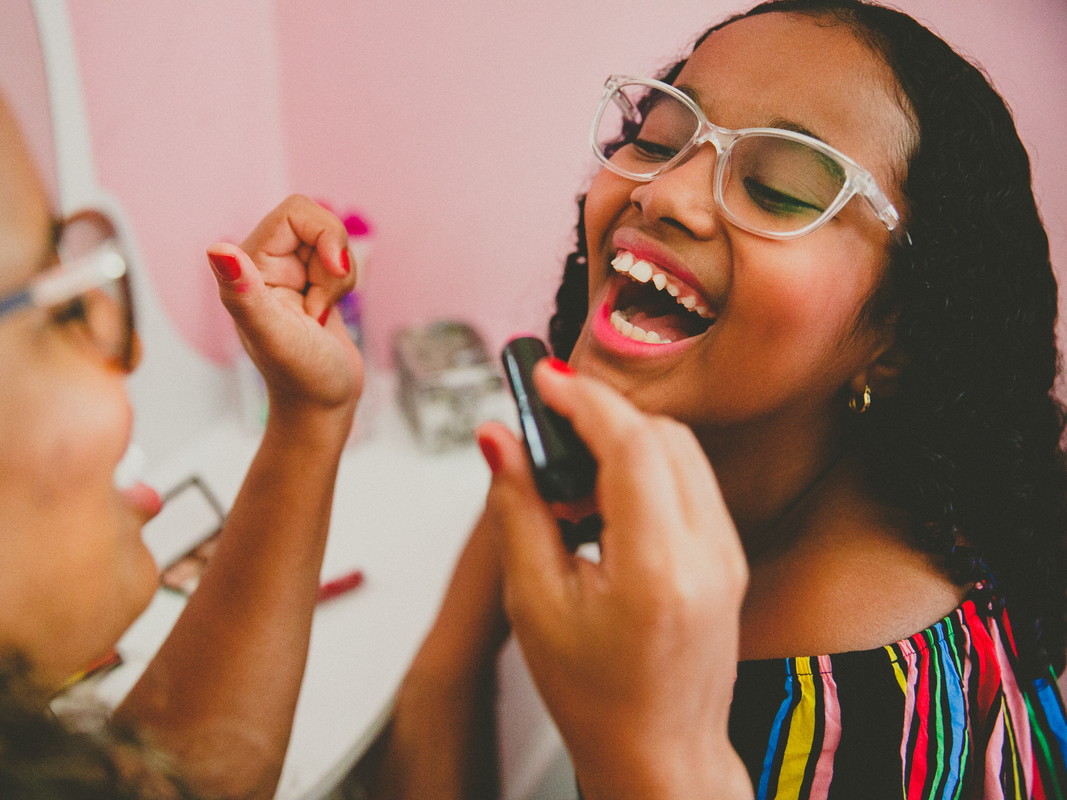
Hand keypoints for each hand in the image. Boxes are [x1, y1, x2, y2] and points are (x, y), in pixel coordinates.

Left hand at [207, 195, 362, 415]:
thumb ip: (245, 292)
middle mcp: (263, 265)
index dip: (324, 235)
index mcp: (246, 267)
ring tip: (321, 313)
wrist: (322, 407)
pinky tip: (325, 314)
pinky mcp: (307, 284)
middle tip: (323, 300)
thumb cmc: (302, 378)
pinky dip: (342, 284)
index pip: (295, 212)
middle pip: (317, 222)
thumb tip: (216, 249)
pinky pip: (336, 260)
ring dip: (339, 276)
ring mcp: (287, 274)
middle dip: (334, 258)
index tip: (333, 273)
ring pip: (330, 241)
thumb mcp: (274, 334)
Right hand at [478, 360, 751, 799]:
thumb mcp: (535, 604)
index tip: (545, 381)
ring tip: (571, 479)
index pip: (633, 444)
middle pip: (664, 435)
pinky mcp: (730, 557)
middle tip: (548, 427)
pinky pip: (693, 482)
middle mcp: (709, 554)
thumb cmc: (597, 699)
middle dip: (603, 415)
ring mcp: (728, 554)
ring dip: (626, 440)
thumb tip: (499, 438)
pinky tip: (604, 504)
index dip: (584, 400)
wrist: (660, 755)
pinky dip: (648, 469)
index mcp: (659, 569)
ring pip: (683, 452)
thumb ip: (518, 509)